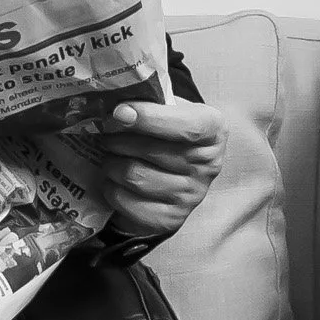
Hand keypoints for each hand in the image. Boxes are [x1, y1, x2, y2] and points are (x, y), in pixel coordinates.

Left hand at [95, 98, 225, 243]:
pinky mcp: (170, 219)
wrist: (170, 172)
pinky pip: (125, 200)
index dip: (149, 118)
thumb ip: (150, 100)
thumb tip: (116, 104)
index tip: (119, 112)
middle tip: (106, 134)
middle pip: (151, 151)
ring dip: (111, 163)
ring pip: (134, 175)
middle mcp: (209, 165)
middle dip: (118, 140)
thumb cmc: (165, 132)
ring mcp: (192, 196)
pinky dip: (110, 187)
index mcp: (213, 130)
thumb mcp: (167, 108)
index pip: (187, 126)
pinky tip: (114, 179)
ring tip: (110, 155)